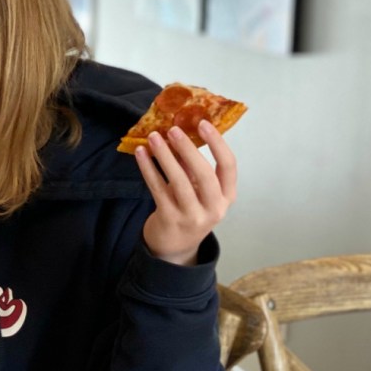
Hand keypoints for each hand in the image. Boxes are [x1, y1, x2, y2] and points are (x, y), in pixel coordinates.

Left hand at [135, 120, 236, 265]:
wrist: (175, 247)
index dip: (217, 143)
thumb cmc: (190, 211)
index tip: (203, 123)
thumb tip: (181, 132)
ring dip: (165, 156)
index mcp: (226, 197)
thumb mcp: (199, 191)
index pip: (228, 166)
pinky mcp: (168, 218)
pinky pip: (157, 188)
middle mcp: (213, 208)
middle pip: (204, 174)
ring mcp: (191, 216)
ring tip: (154, 137)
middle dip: (188, 149)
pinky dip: (148, 168)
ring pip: (178, 181)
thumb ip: (193, 167)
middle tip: (173, 129)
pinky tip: (141, 153)